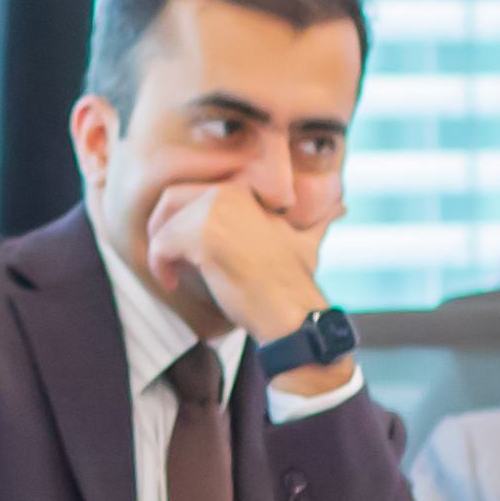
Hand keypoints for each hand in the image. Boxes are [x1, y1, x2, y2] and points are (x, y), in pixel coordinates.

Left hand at [141, 170, 327, 345]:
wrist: (293, 312)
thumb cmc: (295, 283)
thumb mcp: (305, 240)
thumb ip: (316, 218)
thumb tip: (340, 206)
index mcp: (249, 189)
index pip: (197, 188)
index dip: (182, 213)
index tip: (183, 242)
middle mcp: (230, 192)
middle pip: (172, 197)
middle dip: (160, 225)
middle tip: (165, 253)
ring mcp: (216, 212)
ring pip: (164, 222)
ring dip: (159, 249)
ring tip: (169, 272)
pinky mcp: (203, 236)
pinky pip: (160, 244)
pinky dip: (158, 264)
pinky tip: (170, 282)